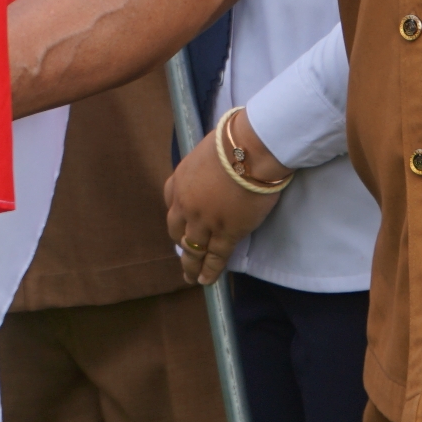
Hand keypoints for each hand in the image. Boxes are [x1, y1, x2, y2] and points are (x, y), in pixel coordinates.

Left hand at [165, 118, 285, 285]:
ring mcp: (204, 221)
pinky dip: (210, 271)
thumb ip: (206, 165)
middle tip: (185, 252)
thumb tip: (216, 165)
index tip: (181, 226)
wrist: (250, 150)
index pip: (171, 205)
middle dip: (180, 243)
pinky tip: (206, 280)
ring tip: (191, 277)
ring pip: (193, 249)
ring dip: (191, 265)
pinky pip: (215, 257)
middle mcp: (186, 205)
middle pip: (177, 231)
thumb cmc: (234, 141)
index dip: (177, 218)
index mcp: (180, 181)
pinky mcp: (226, 233)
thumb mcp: (207, 150)